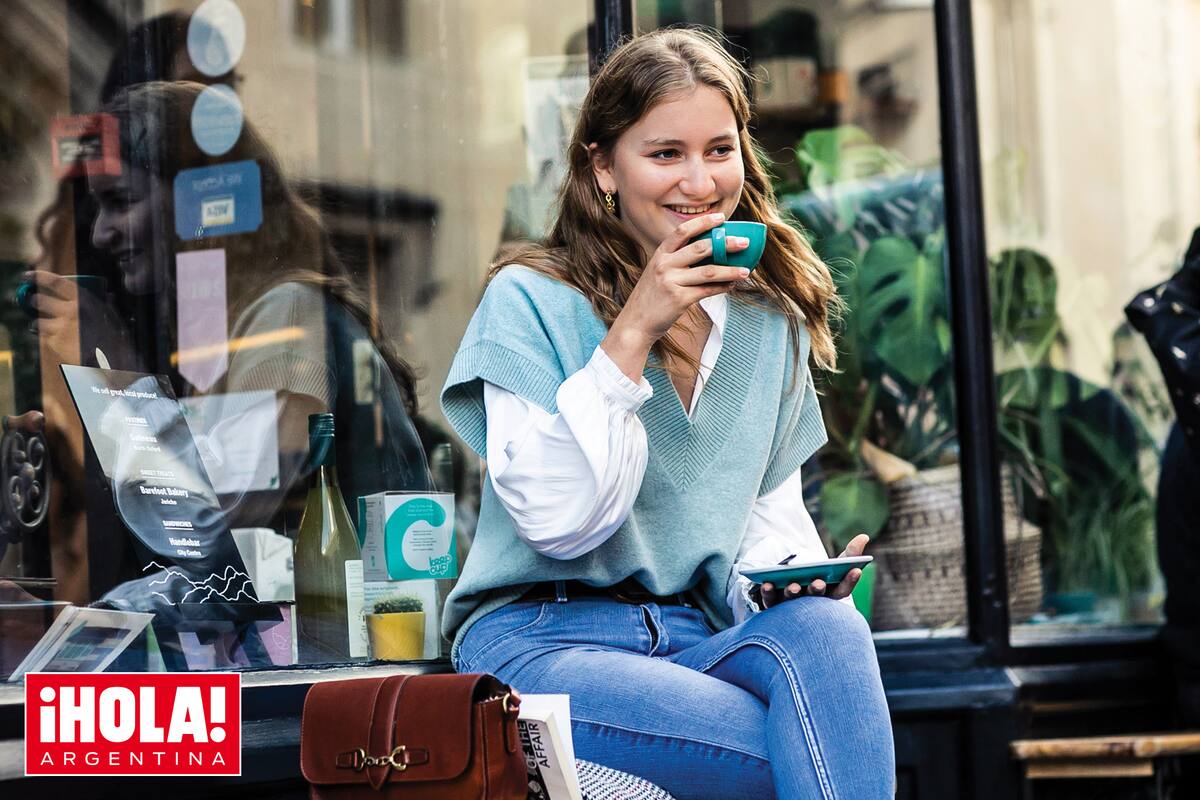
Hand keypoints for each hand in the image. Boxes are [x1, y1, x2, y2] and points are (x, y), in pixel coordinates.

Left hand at [23, 271, 132, 365]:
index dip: (39, 277)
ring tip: (43, 324)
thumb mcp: (112, 317)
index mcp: (83, 301)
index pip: (56, 282)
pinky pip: (44, 337)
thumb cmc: (115, 339)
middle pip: (39, 301)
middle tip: (33, 301)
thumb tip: (107, 296)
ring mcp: (60, 329)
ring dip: (39, 322)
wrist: (112, 363)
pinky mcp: (55, 344)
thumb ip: (103, 305)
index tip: (28, 276)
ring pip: (37, 321)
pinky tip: (57, 339)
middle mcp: (68, 312)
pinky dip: (47, 336)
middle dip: (34, 300)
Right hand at [602, 213, 750, 377]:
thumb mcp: (659, 272)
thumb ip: (678, 261)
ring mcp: (671, 282)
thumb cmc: (652, 296)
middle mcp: (664, 265)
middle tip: (745, 242)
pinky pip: (707, 291)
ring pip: (708, 272)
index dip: (703, 222)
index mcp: (660, 254)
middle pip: (700, 248)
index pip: (682, 231)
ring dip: (730, 270)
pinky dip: (722, 288)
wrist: (636, 323)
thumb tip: (711, 252)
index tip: (721, 218)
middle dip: (725, 244)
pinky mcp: (679, 300)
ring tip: (747, 271)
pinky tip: (732, 285)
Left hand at [760, 534, 869, 607]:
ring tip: (794, 585)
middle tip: (819, 582)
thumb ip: (849, 554)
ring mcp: (793, 605)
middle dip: (817, 590)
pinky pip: (770, 601)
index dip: (850, 581)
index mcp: (829, 594)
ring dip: (793, 593)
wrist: (788, 589)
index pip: (842, 591)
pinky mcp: (774, 604)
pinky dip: (769, 593)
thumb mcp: (833, 565)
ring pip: (792, 602)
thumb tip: (864, 536)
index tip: (856, 570)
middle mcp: (812, 603)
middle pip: (815, 598)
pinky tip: (767, 583)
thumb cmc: (818, 577)